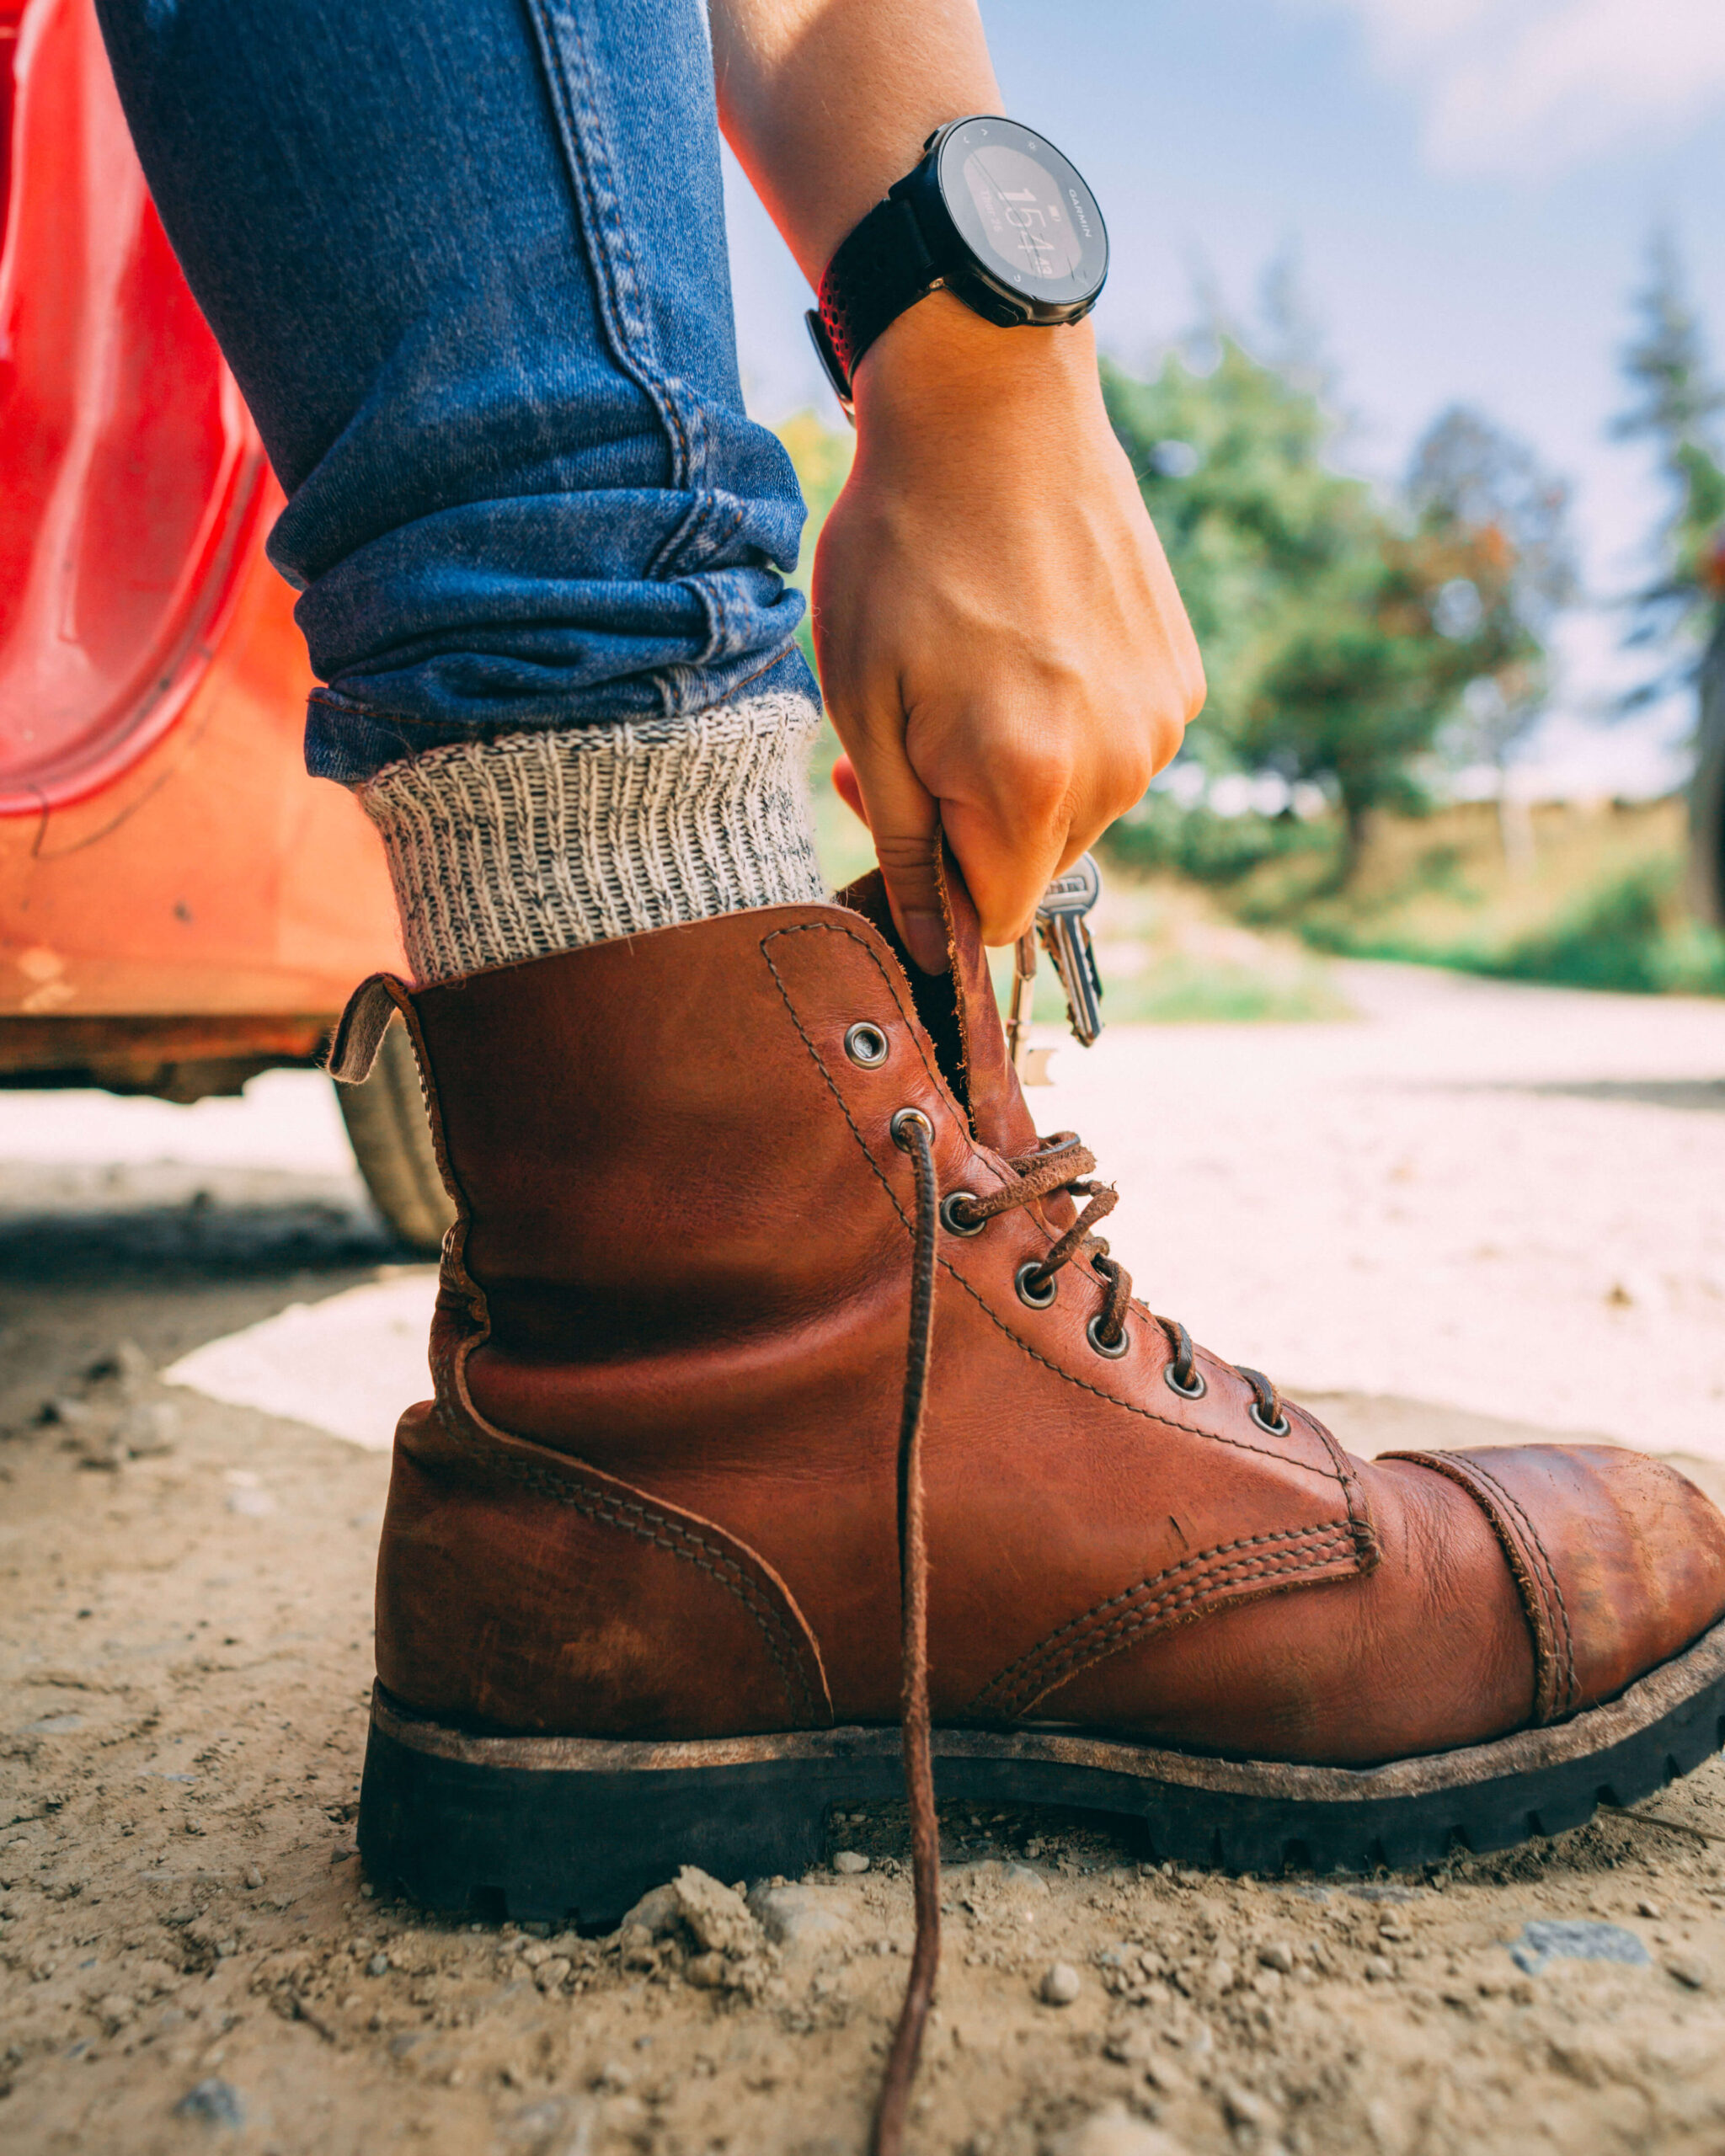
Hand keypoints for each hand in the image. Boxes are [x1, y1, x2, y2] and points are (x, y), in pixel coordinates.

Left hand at [812, 296, 1203, 969]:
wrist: (993, 410)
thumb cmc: (902, 552)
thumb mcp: (864, 705)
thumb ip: (905, 840)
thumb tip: (927, 944)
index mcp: (1028, 786)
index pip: (990, 920)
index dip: (932, 888)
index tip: (894, 811)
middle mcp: (1116, 769)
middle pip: (1035, 868)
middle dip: (970, 827)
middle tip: (914, 731)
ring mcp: (1160, 722)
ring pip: (1080, 810)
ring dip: (1021, 774)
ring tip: (973, 675)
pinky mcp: (1181, 677)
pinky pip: (1118, 748)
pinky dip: (1070, 723)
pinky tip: (1028, 645)